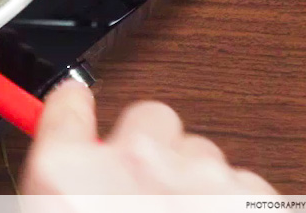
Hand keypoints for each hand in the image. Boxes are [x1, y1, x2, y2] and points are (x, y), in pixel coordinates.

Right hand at [21, 80, 276, 194]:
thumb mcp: (51, 209)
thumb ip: (61, 185)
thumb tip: (68, 179)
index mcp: (65, 174)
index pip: (65, 104)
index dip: (74, 107)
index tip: (78, 104)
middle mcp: (131, 163)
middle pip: (149, 120)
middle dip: (153, 152)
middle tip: (145, 198)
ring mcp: (197, 178)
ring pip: (202, 154)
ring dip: (196, 185)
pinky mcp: (254, 196)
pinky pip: (247, 185)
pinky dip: (238, 206)